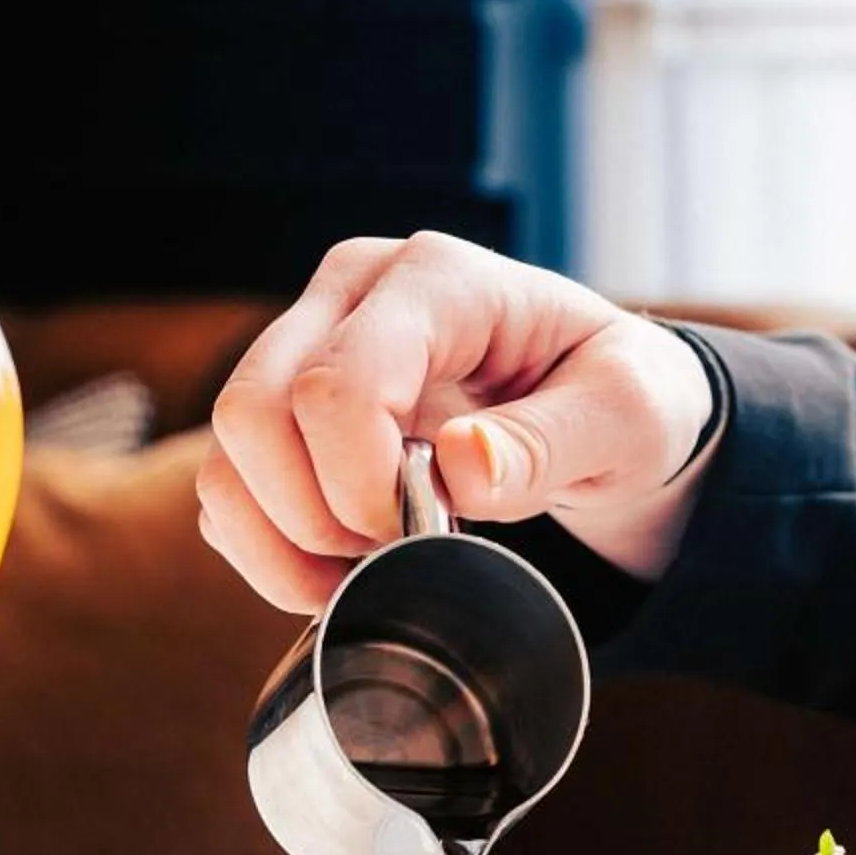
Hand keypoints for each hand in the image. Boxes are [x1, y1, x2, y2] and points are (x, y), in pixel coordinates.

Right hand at [196, 231, 716, 611]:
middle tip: (390, 558)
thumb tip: (461, 464)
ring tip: (365, 574)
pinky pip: (228, 487)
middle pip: (255, 410)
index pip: (340, 382)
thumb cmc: (620, 399)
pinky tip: (338, 569)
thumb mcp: (628, 417)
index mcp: (438, 280)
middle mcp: (353, 292)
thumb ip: (552, 440)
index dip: (362, 484)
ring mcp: (308, 342)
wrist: (603, 411)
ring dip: (281, 541)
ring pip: (227, 452)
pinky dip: (267, 549)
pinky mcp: (287, 405)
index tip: (424, 535)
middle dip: (313, 515)